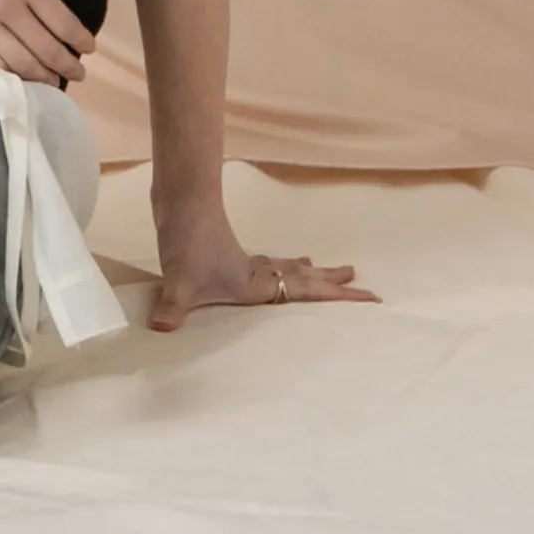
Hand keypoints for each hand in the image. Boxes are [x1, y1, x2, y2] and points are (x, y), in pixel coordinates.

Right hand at [0, 0, 99, 85]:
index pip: (63, 22)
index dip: (80, 40)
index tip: (88, 48)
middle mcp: (4, 8)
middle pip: (45, 49)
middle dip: (66, 65)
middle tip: (78, 74)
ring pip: (18, 62)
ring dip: (40, 75)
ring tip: (51, 80)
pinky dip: (6, 72)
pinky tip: (16, 75)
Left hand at [147, 244, 379, 330]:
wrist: (181, 203)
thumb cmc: (185, 243)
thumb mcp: (179, 283)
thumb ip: (173, 309)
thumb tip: (160, 330)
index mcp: (256, 286)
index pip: (307, 294)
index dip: (339, 298)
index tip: (372, 297)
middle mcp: (257, 274)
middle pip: (304, 279)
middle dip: (333, 285)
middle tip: (362, 284)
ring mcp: (244, 262)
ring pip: (285, 268)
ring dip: (307, 272)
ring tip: (325, 268)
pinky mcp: (228, 253)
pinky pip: (263, 263)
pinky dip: (275, 265)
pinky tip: (268, 264)